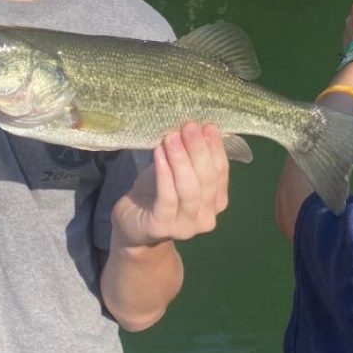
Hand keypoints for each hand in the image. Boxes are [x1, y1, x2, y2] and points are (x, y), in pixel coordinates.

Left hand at [111, 123, 228, 245]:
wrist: (131, 223)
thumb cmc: (155, 193)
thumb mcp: (175, 171)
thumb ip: (189, 155)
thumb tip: (197, 125)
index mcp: (216, 202)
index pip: (220, 172)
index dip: (215, 148)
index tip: (208, 125)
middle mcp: (206, 218)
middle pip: (207, 180)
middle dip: (199, 150)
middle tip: (189, 127)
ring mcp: (185, 227)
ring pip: (189, 190)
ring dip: (181, 160)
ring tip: (172, 138)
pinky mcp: (161, 227)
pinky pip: (166, 198)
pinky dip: (164, 174)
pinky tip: (159, 154)